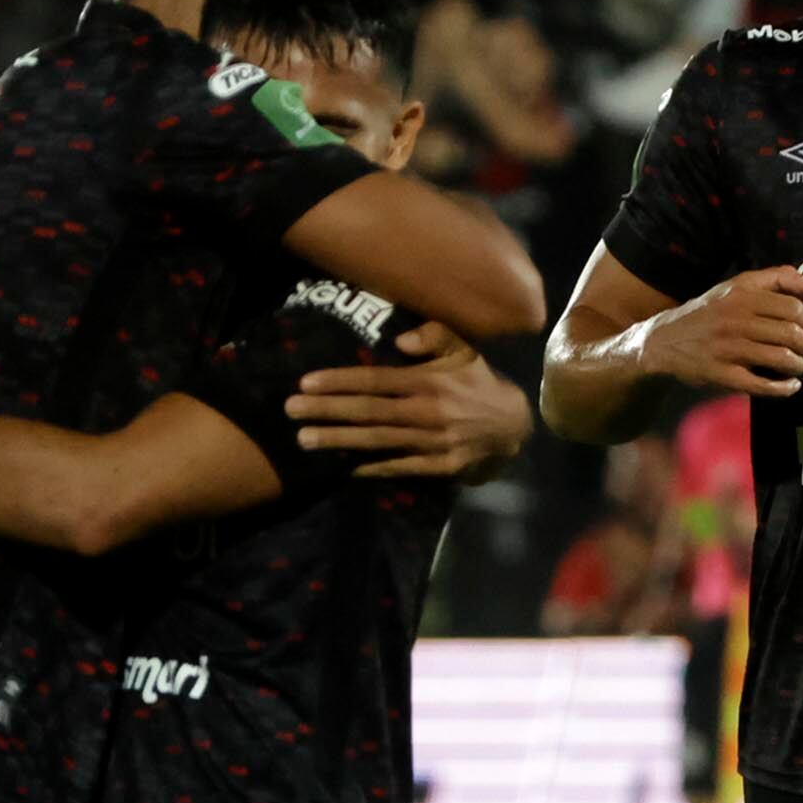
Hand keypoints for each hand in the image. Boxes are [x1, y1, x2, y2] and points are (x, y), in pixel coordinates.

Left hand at [290, 322, 535, 479]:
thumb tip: (401, 340)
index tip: (306, 383)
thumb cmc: (478, 380)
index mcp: (428, 382)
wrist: (513, 424)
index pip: (375, 380)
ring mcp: (433, 442)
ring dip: (339, 441)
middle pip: (368, 412)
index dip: (339, 382)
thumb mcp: (464, 349)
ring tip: (305, 440)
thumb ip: (434, 335)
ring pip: (378, 441)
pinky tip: (344, 467)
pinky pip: (400, 466)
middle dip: (326, 411)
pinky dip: (372, 467)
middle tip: (289, 411)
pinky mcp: (440, 466)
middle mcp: (427, 412)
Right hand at [643, 267, 802, 397]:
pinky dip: (783, 387)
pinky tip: (790, 385)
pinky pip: (762, 384)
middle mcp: (735, 320)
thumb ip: (775, 278)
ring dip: (798, 365)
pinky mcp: (723, 374)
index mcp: (742, 295)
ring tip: (797, 365)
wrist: (664, 341)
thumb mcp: (735, 286)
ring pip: (781, 358)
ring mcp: (729, 348)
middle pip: (790, 333)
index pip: (792, 307)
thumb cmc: (708, 313)